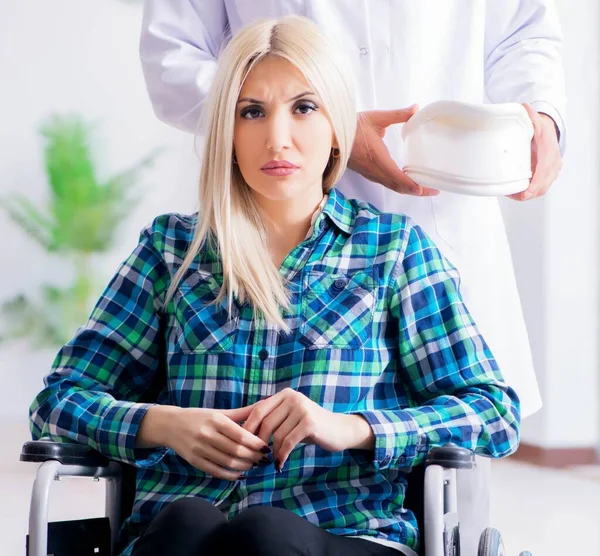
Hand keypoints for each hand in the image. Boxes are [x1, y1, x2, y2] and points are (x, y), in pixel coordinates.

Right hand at [138, 404, 271, 480]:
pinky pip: (216, 472)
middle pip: (236, 450)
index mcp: (215, 420)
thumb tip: (264, 405)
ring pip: (228, 463)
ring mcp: (200, 449)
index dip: (256, 443)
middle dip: (253, 457)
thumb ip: (242, 412)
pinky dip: (231, 475)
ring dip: (245, 466)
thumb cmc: (199, 417)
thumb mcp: (219, 412)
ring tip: (254, 465)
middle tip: (264, 459)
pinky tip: (240, 473)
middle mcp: (207, 435)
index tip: (266, 447)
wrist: (170, 425)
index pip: (240, 435)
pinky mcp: (195, 461)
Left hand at [242, 388, 373, 470]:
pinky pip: (288, 442)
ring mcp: (301, 409)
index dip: (247, 428)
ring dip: (273, 452)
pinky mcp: (309, 423)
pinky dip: (282, 456)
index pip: (258, 409)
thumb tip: (239, 428)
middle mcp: (292, 397)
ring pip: (276, 434)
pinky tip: (281, 465)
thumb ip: (269, 419)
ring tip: (273, 461)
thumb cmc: (309, 427)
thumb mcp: (288, 418)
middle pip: (265, 422)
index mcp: (284, 394)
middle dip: (257, 442)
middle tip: (256, 457)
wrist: (339, 430)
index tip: (241, 445)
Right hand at [349, 107, 438, 196]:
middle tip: (433, 191)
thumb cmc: (353, 126)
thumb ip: (398, 115)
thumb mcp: (377, 118)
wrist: (332, 135)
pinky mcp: (368, 173)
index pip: (397, 177)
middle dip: (416, 191)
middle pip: (397, 186)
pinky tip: (407, 182)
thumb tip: (416, 109)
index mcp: (377, 157)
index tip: (424, 189)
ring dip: (407, 189)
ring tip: (424, 188)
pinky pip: (385, 183)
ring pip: (391, 186)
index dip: (411, 185)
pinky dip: (398, 185)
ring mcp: (370, 173)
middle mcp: (374, 170)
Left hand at [508, 104, 561, 200]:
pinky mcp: (548, 175)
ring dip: (527, 194)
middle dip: (528, 194)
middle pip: (543, 186)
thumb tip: (524, 107)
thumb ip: (530, 117)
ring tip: (512, 194)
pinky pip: (540, 187)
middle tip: (511, 195)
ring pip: (542, 189)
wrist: (550, 131)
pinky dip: (530, 191)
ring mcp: (552, 171)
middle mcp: (553, 164)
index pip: (543, 173)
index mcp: (549, 153)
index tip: (525, 193)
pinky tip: (517, 191)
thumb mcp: (535, 122)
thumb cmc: (540, 130)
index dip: (534, 185)